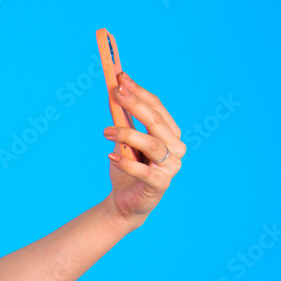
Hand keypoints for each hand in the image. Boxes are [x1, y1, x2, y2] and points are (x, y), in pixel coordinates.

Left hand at [102, 72, 185, 227]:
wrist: (125, 203)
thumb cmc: (126, 169)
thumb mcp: (123, 143)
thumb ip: (123, 122)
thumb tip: (114, 95)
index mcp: (170, 134)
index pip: (157, 108)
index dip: (139, 92)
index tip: (121, 78)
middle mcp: (176, 148)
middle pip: (156, 122)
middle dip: (135, 104)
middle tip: (115, 92)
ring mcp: (170, 167)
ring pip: (152, 144)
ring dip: (127, 134)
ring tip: (105, 131)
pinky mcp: (160, 185)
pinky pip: (145, 171)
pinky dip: (127, 163)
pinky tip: (111, 157)